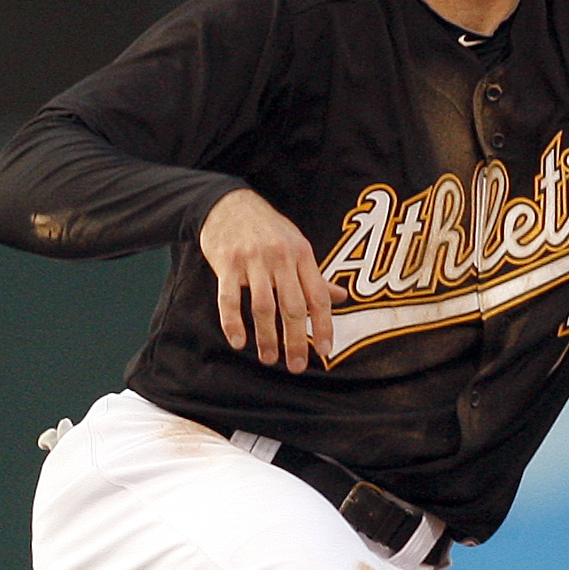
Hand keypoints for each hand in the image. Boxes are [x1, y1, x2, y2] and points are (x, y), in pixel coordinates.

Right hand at [199, 188, 342, 374]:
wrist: (228, 203)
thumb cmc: (266, 229)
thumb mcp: (296, 245)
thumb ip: (315, 275)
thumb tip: (341, 297)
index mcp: (302, 254)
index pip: (318, 296)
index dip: (324, 325)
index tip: (324, 351)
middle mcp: (281, 257)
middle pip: (293, 306)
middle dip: (296, 340)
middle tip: (296, 366)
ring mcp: (253, 260)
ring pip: (264, 306)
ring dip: (267, 337)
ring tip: (269, 358)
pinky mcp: (227, 263)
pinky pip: (230, 299)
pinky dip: (233, 323)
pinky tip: (238, 342)